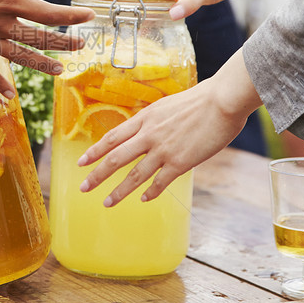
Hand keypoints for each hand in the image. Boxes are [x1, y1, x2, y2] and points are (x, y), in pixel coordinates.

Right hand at [0, 0, 93, 95]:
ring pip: (19, 57)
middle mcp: (1, 26)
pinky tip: (9, 97)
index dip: (71, 16)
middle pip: (39, 38)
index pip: (49, 13)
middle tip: (82, 46)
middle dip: (63, 42)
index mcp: (8, 1)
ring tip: (59, 71)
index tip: (88, 16)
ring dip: (41, 64)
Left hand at [77, 51, 261, 205]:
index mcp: (144, 119)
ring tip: (107, 203)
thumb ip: (154, 121)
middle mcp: (149, 135)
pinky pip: (160, 182)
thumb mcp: (167, 106)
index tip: (81, 163)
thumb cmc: (200, 100)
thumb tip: (146, 131)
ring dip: (119, 191)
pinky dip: (150, 192)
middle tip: (83, 188)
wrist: (222, 100)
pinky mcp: (181, 162)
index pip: (112, 137)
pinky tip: (144, 199)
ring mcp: (163, 150)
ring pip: (134, 175)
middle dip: (97, 175)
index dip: (95, 152)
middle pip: (116, 158)